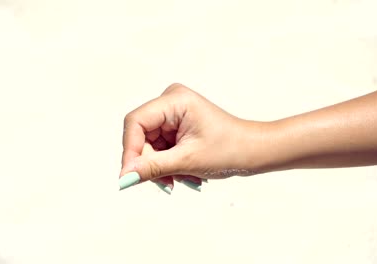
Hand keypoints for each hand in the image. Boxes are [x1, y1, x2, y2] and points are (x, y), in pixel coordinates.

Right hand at [119, 83, 256, 191]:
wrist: (253, 151)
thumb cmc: (230, 150)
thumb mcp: (187, 161)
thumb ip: (152, 168)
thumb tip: (124, 178)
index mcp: (175, 100)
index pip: (136, 122)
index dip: (130, 151)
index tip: (129, 177)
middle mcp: (171, 101)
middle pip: (141, 136)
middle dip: (151, 163)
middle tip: (168, 184)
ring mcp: (173, 113)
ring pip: (149, 145)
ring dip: (162, 167)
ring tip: (184, 178)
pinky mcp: (176, 125)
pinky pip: (160, 147)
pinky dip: (168, 164)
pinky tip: (185, 173)